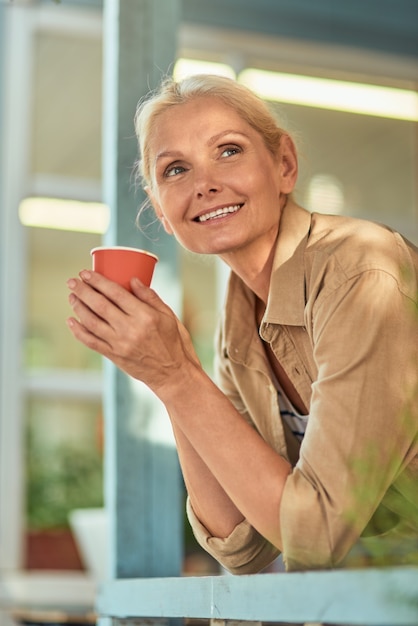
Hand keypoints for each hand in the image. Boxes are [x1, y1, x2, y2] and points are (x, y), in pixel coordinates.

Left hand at [66, 270, 199, 395]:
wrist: (173, 374)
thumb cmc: (173, 342)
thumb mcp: (168, 315)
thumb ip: (150, 297)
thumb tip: (132, 279)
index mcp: (145, 316)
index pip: (116, 293)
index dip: (98, 281)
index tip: (86, 273)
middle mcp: (130, 329)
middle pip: (99, 305)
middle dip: (83, 291)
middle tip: (72, 281)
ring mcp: (120, 344)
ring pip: (92, 322)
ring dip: (78, 307)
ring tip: (72, 297)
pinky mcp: (114, 356)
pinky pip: (91, 341)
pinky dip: (78, 331)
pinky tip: (71, 320)